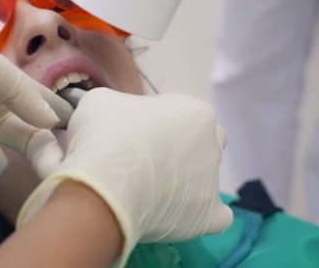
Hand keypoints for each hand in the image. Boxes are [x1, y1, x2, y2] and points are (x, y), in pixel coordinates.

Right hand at [17, 88, 232, 266]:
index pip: (179, 113)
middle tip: (144, 159)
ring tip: (150, 191)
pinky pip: (217, 217)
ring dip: (185, 181)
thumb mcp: (101, 101)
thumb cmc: (105, 135)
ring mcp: (213, 182)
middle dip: (179, 148)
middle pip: (201, 143)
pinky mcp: (208, 217)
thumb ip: (119, 105)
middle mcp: (213, 145)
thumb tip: (116, 117)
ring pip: (205, 179)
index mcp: (195, 112)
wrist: (104, 186)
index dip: (153, 121)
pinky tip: (178, 215)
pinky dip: (199, 215)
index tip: (130, 133)